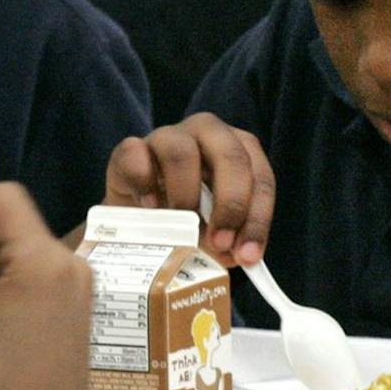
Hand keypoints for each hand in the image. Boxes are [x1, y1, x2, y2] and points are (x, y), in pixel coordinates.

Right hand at [103, 113, 274, 265]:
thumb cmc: (186, 220)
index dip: (258, 218)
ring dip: (186, 195)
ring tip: (181, 226)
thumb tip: (237, 255)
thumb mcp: (215, 230)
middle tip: (220, 242)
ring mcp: (168, 136)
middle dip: (231, 204)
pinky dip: (144, 184)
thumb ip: (231, 239)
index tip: (248, 255)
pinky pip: (135, 154)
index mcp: (240, 149)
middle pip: (231, 156)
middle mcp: (208, 134)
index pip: (261, 178)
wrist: (135, 220)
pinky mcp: (129, 149)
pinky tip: (150, 208)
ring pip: (182, 152)